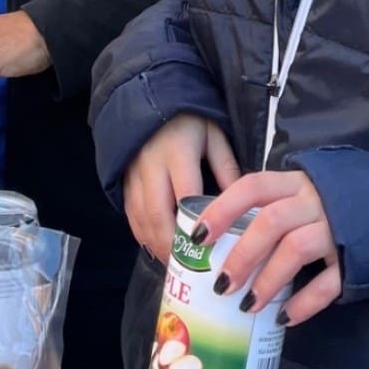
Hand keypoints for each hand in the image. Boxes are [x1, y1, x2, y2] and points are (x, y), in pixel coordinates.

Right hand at [123, 114, 240, 262]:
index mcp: (177, 152)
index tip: (212, 248)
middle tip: (190, 269)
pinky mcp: (124, 181)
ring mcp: (133, 175)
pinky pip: (130, 214)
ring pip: (141, 219)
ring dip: (156, 245)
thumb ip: (227, 166)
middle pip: (158, 214)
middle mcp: (151, 166)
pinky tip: (157, 248)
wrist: (152, 99)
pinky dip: (143, 235)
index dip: (196, 224)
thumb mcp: (214, 134)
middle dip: (172, 245)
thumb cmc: (189, 119)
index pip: (186, 195)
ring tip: (176, 265)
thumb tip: (245, 204)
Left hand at [192, 171, 341, 327]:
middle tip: (222, 284)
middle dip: (242, 255)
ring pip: (296, 249)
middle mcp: (313, 200)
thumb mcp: (301, 194)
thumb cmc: (331, 203)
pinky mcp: (355, 258)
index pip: (252, 186)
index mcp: (294, 182)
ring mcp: (336, 227)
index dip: (222, 209)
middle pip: (270, 221)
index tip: (198, 236)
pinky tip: (285, 318)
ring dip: (268, 279)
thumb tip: (222, 240)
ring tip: (248, 306)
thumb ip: (272, 207)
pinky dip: (305, 302)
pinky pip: (328, 282)